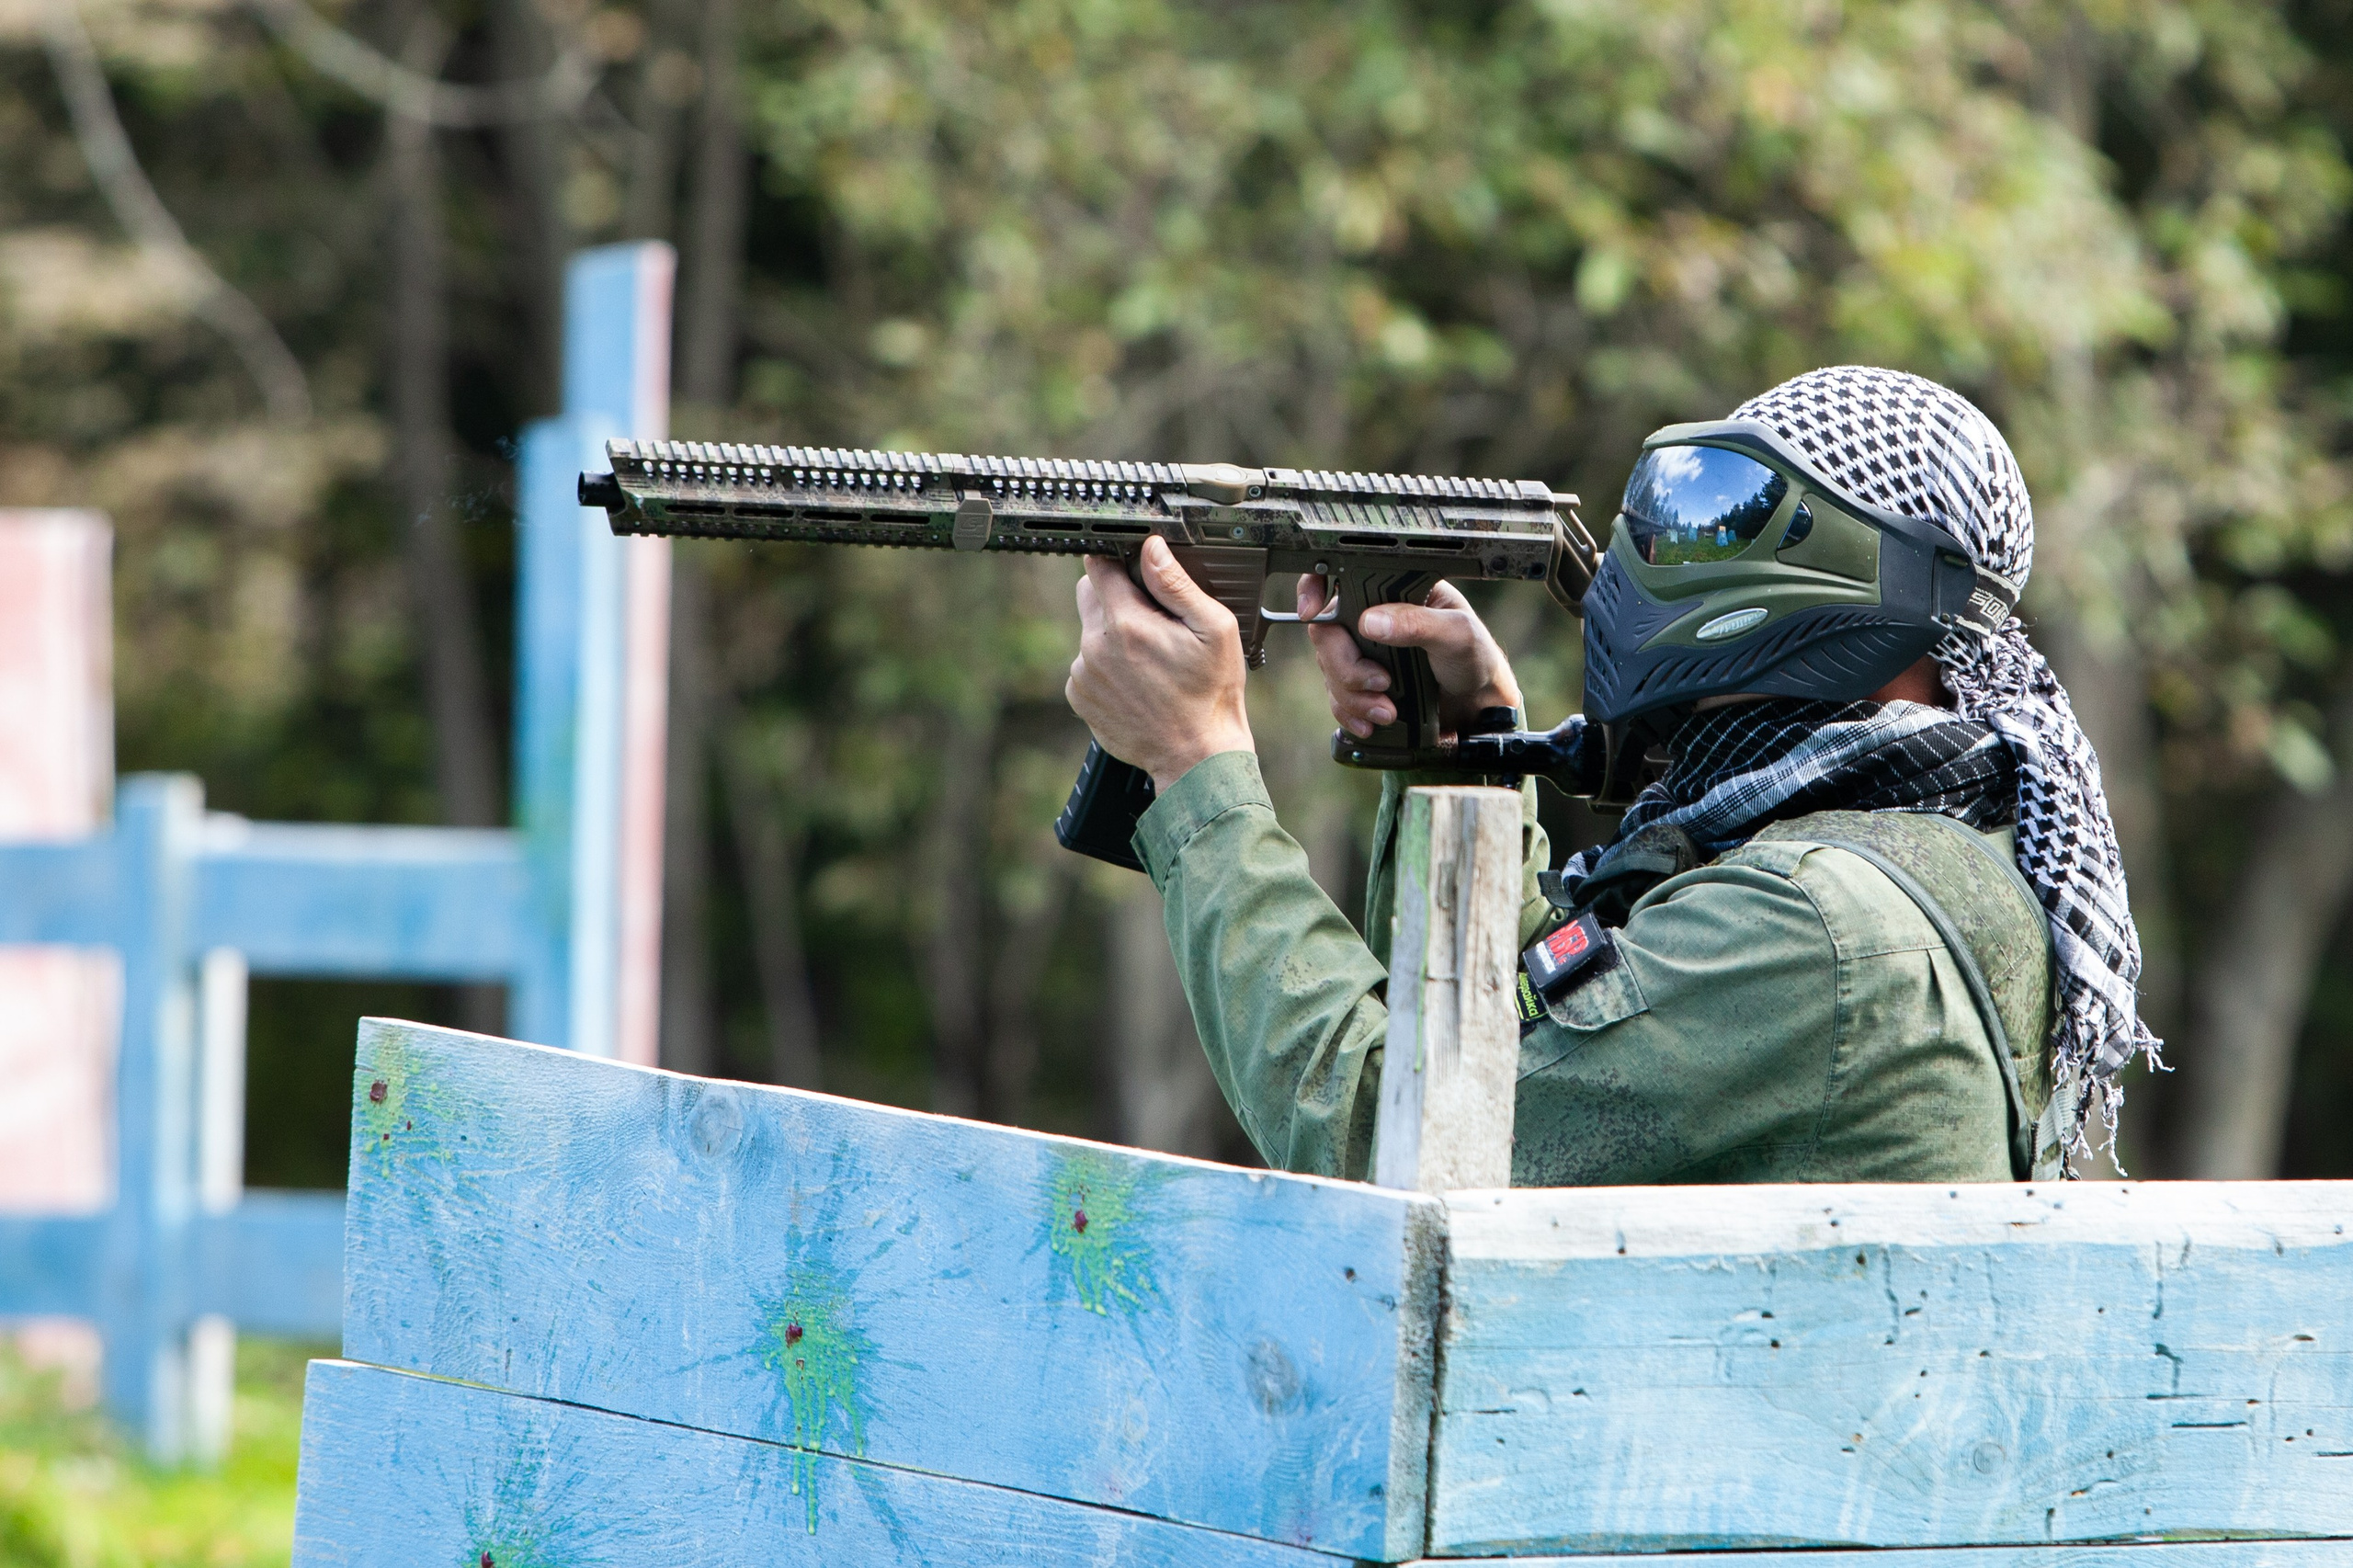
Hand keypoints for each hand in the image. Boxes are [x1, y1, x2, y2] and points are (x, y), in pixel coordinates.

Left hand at [1066, 536, 1254, 791]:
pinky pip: (1086, 665)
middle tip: (1151, 621)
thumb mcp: (1213, 629)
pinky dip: (1106, 667)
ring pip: (1090, 632)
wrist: (1195, 755)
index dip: (1118, 561)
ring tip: (1149, 660)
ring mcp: (1084, 674)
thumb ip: (1177, 584)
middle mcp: (1095, 646)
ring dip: (1112, 635)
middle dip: (1115, 597)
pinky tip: (1135, 682)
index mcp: (1127, 622)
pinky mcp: (1080, 697)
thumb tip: (1151, 548)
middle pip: (1089, 595)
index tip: (1133, 569)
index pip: (1099, 566)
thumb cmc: (1210, 693)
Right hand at [1299, 575, 1522, 739]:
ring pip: (1329, 672)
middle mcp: (1371, 619)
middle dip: (1347, 667)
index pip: (1340, 578)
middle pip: (1327, 635)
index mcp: (1392, 592)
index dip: (1314, 589)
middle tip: (1381, 683)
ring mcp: (1362, 654)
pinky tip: (1372, 722)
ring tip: (1388, 710)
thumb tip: (1371, 621)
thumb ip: (1417, 623)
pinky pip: (1336, 699)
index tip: (1310, 612)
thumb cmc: (1474, 658)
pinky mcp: (1360, 686)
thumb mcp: (1456, 634)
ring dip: (1354, 697)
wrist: (1477, 707)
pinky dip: (1350, 713)